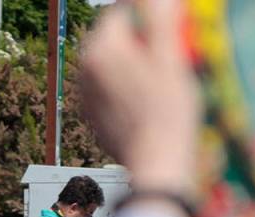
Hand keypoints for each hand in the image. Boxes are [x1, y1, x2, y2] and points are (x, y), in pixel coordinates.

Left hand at [78, 0, 199, 194]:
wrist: (155, 163)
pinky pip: (107, 88)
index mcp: (102, 49)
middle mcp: (85, 69)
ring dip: (130, 60)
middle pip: (112, 37)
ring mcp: (85, 94)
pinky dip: (123, 85)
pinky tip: (145, 99)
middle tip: (165, 48)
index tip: (166, 21)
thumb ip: (159, 18)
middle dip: (136, 36)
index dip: (145, 11)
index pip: (120, 11)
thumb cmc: (167, 110)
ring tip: (158, 75)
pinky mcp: (91, 115)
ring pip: (108, 63)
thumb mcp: (169, 57)